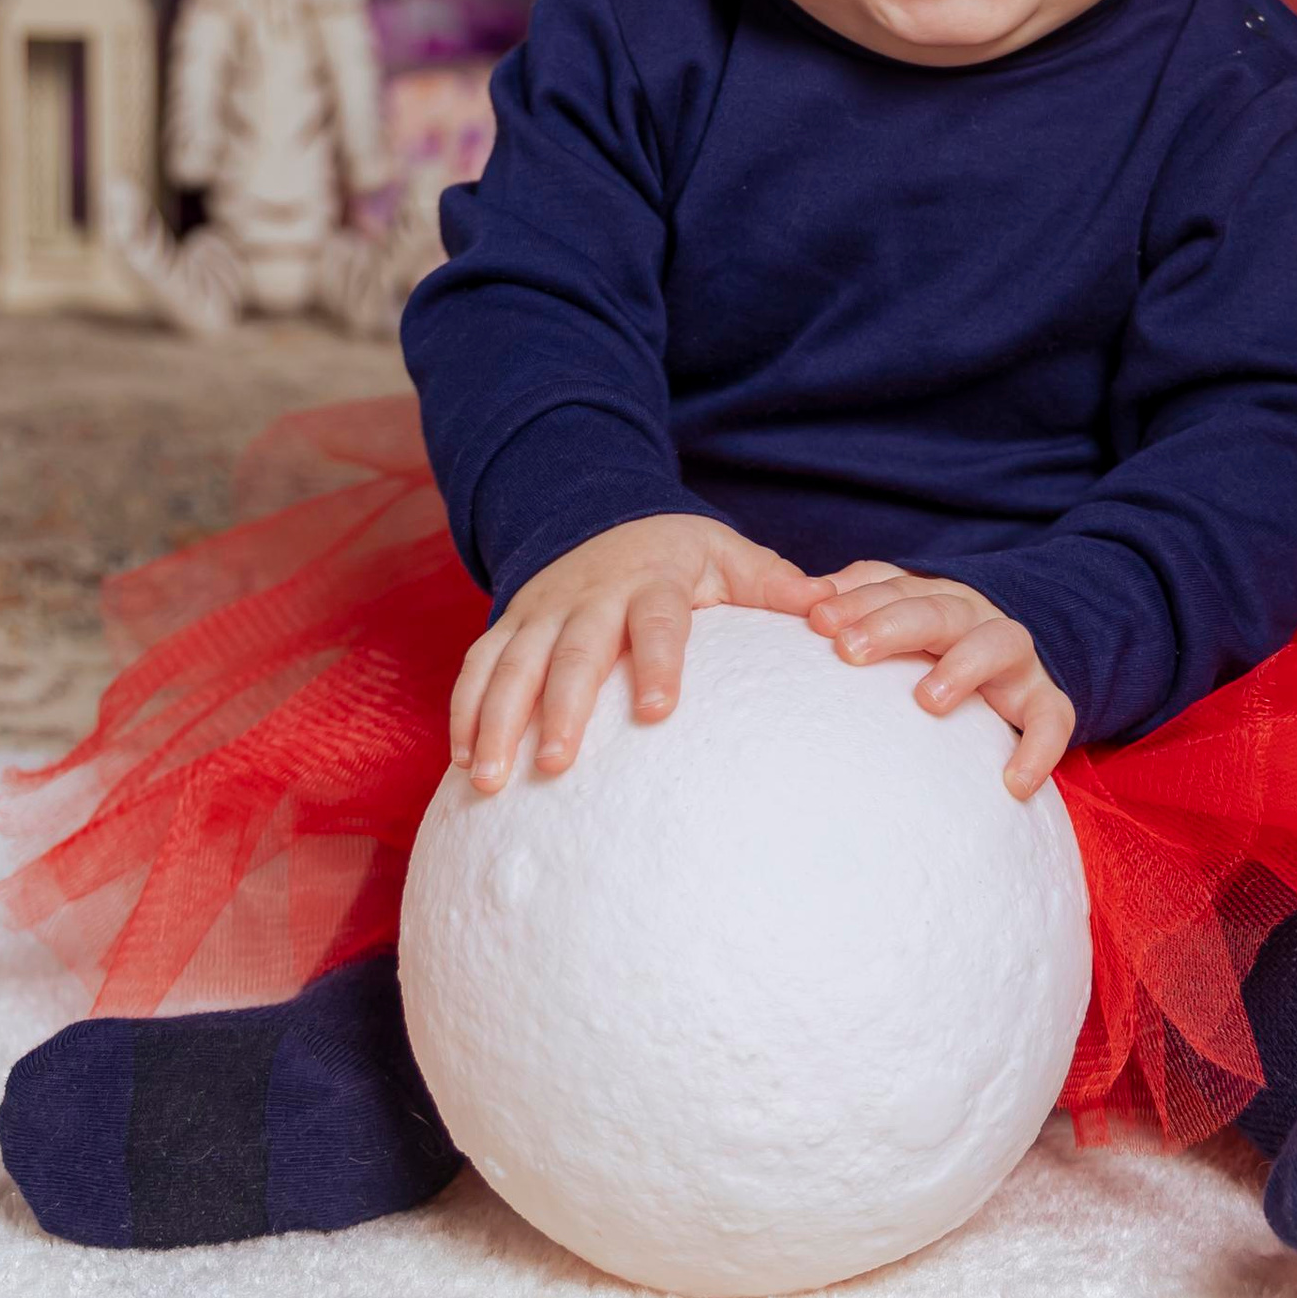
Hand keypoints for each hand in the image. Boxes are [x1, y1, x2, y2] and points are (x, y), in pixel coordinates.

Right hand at [452, 515, 821, 790]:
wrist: (605, 515)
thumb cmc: (683, 556)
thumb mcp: (731, 556)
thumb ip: (776, 587)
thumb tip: (832, 610)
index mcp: (653, 579)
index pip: (657, 620)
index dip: (656, 662)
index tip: (659, 711)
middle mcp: (590, 594)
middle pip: (572, 651)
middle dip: (560, 707)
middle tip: (557, 764)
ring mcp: (541, 611)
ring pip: (511, 664)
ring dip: (496, 720)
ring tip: (490, 782)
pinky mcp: (509, 626)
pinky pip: (477, 667)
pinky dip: (465, 711)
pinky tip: (463, 764)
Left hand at [808, 564, 1075, 798]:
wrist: (1010, 665)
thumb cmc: (927, 650)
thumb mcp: (891, 618)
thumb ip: (851, 603)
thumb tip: (800, 601)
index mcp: (930, 596)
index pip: (892, 586)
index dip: (856, 600)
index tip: (816, 621)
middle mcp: (973, 618)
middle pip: (936, 609)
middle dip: (892, 625)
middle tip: (849, 650)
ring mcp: (1013, 658)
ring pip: (999, 643)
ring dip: (964, 666)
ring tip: (927, 700)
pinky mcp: (1044, 699)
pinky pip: (1053, 718)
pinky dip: (1039, 747)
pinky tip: (1013, 782)